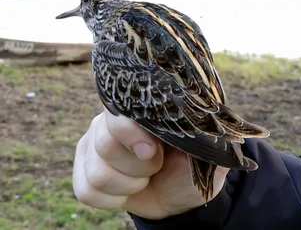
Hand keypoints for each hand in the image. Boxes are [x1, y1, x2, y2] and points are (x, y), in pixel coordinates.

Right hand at [72, 109, 228, 219]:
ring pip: (97, 172)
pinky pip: (85, 191)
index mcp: (138, 110)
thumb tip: (206, 128)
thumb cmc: (188, 168)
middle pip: (105, 144)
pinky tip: (127, 191)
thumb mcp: (205, 154)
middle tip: (156, 166)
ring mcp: (93, 145)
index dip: (132, 134)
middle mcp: (108, 122)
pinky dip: (111, 199)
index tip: (153, 151)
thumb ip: (207, 140)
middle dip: (138, 167)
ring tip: (144, 178)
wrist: (175, 195)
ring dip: (127, 185)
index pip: (118, 112)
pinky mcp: (84, 170)